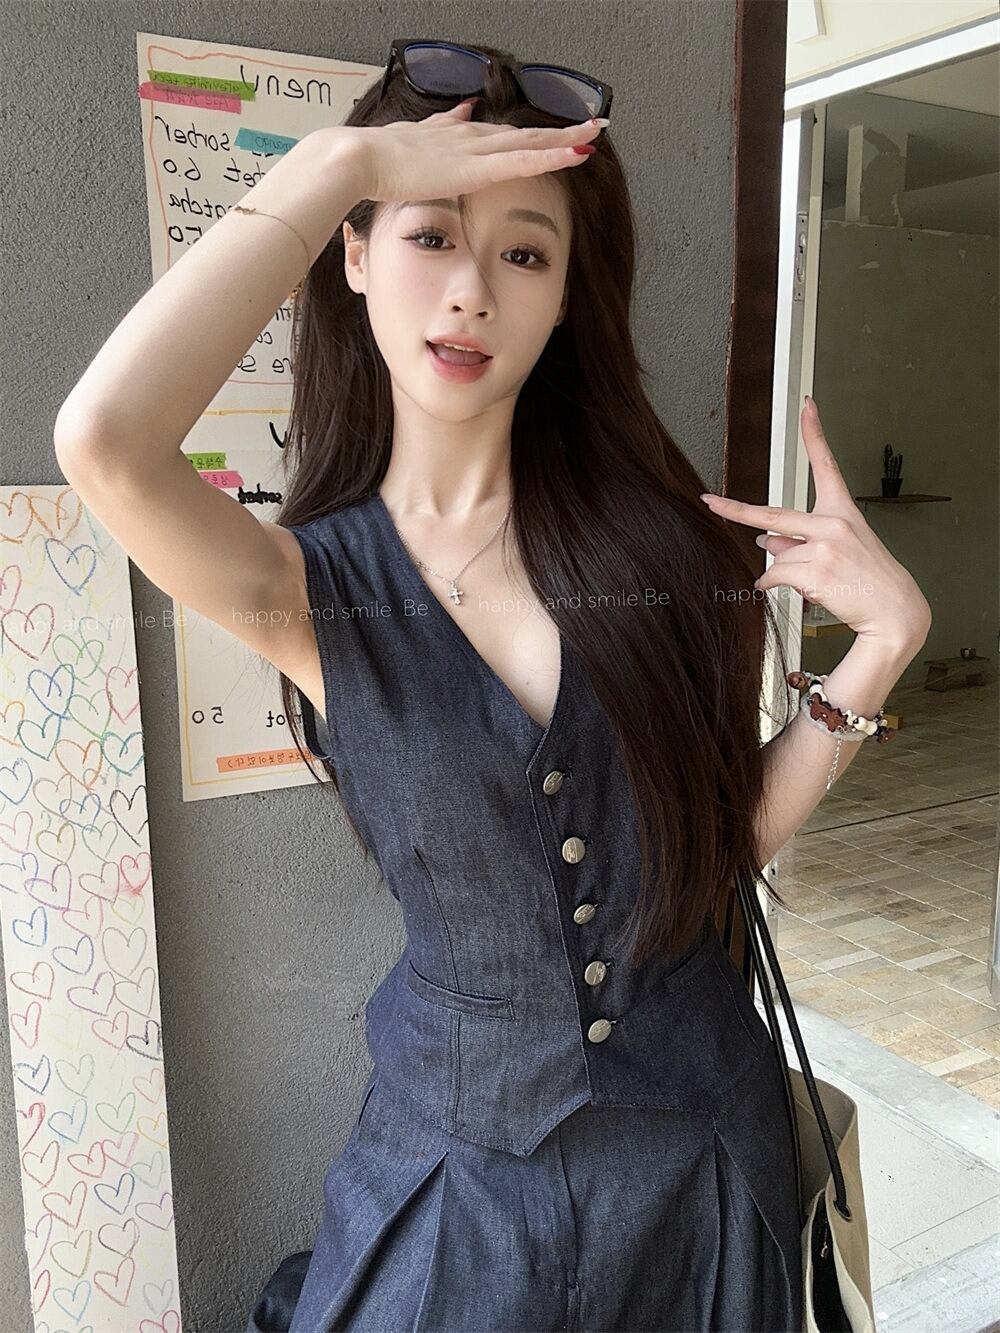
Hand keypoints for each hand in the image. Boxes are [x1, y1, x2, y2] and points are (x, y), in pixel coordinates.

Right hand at [345, 98, 603, 203]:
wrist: (358, 159)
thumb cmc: (375, 159)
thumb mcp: (411, 142)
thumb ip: (438, 128)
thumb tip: (460, 110)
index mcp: (456, 136)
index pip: (504, 135)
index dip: (532, 135)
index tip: (556, 133)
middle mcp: (471, 136)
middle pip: (526, 132)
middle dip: (561, 130)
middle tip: (593, 125)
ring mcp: (475, 150)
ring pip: (532, 141)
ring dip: (566, 138)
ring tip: (596, 133)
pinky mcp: (476, 167)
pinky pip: (524, 160)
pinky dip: (553, 155)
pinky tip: (576, 153)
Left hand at [699, 398, 931, 652]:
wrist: (894, 610)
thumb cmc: (868, 578)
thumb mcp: (838, 550)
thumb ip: (799, 540)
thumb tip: (763, 540)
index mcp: (842, 509)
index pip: (826, 464)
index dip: (814, 432)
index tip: (807, 404)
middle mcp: (833, 522)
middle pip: (771, 516)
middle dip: (734, 511)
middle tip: (708, 501)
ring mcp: (824, 547)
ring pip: (777, 556)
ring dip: (783, 572)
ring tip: (815, 580)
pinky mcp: (814, 572)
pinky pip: (774, 576)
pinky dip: (772, 585)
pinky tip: (792, 590)